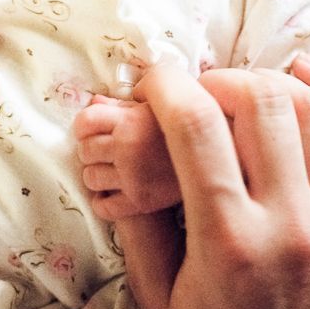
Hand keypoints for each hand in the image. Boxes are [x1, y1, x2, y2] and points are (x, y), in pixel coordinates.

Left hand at [74, 94, 180, 218]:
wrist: (224, 156)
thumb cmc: (192, 124)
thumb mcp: (160, 104)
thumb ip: (127, 102)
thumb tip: (95, 101)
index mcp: (132, 118)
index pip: (85, 121)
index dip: (85, 126)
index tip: (94, 130)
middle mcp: (128, 146)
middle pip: (85, 150)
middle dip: (92, 150)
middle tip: (107, 151)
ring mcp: (132, 176)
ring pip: (90, 178)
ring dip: (97, 174)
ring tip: (113, 171)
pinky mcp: (140, 202)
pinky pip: (104, 207)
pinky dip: (104, 202)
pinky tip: (114, 194)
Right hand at [115, 55, 309, 308]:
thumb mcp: (157, 296)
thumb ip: (139, 219)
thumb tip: (123, 143)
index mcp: (229, 242)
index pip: (197, 127)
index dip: (168, 85)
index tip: (153, 78)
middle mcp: (290, 222)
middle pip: (260, 102)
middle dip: (217, 77)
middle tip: (195, 91)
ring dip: (269, 79)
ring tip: (240, 89)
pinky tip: (307, 74)